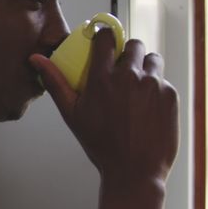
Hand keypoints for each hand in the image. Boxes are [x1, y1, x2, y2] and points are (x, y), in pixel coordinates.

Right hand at [30, 28, 178, 184]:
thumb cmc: (102, 145)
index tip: (105, 42)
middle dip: (128, 52)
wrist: (134, 171)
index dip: (106, 36)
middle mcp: (129, 76)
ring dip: (145, 67)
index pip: (106, 37)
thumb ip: (56, 82)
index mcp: (103, 78)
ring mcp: (153, 84)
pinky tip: (147, 107)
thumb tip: (37, 60)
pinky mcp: (170, 95)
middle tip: (123, 69)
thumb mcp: (72, 114)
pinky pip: (164, 80)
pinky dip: (157, 88)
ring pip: (152, 59)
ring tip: (137, 87)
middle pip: (133, 44)